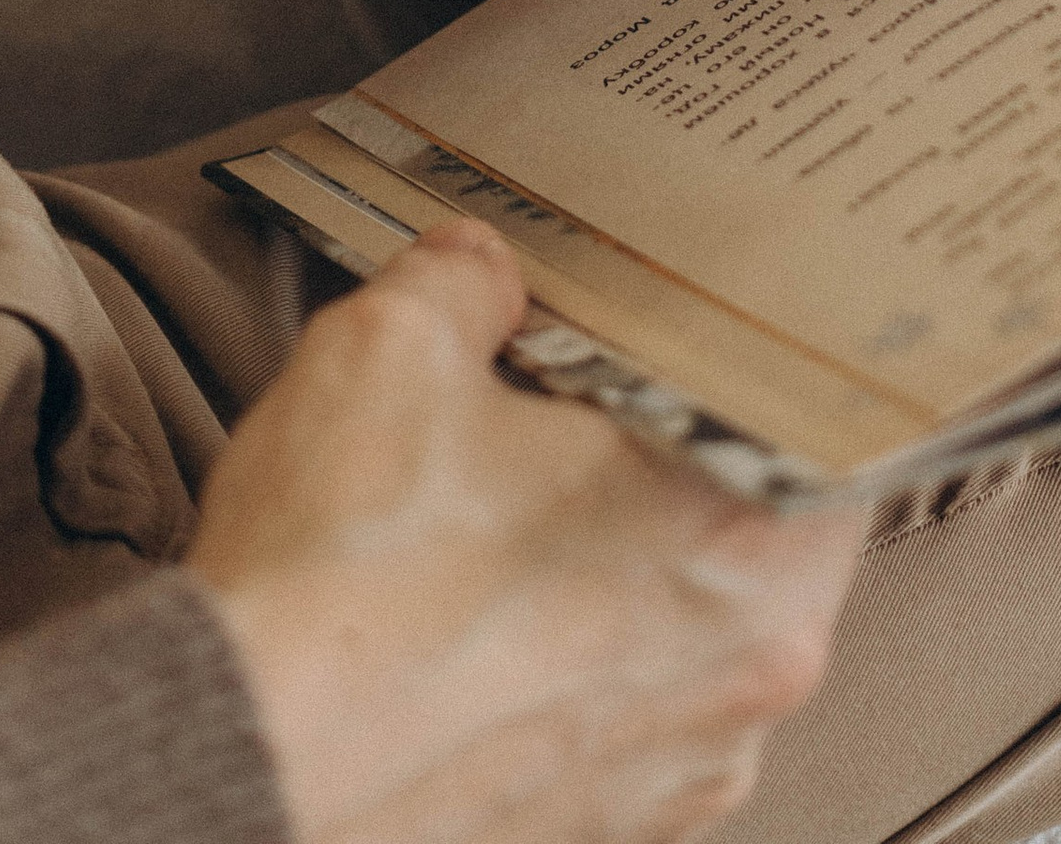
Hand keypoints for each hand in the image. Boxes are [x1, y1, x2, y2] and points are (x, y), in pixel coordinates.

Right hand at [190, 220, 862, 843]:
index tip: (722, 325)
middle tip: (599, 396)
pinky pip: (626, 712)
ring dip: (631, 565)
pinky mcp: (595, 832)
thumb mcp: (396, 349)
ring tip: (519, 511)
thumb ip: (470, 282)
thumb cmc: (332, 602)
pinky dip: (576, 661)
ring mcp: (674, 771)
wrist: (233, 771)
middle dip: (687, 452)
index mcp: (742, 545)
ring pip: (696, 623)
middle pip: (768, 519)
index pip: (827, 418)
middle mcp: (738, 675)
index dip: (767, 354)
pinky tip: (486, 613)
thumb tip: (481, 272)